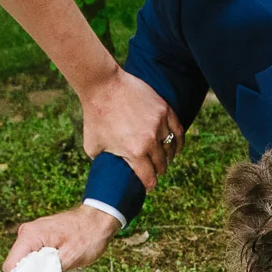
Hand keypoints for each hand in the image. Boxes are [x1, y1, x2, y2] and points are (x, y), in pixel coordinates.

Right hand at [3, 204, 119, 271]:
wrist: (99, 218)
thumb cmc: (88, 236)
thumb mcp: (70, 258)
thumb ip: (50, 271)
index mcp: (30, 236)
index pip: (10, 265)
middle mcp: (26, 233)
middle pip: (17, 263)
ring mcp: (33, 233)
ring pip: (26, 260)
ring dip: (37, 270)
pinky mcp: (40, 236)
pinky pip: (34, 255)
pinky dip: (42, 264)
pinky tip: (55, 268)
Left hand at [80, 67, 183, 190]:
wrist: (102, 85)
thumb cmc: (95, 116)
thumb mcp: (92, 146)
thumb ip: (103, 160)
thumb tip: (108, 170)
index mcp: (134, 152)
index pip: (149, 177)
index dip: (149, 184)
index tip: (148, 185)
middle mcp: (150, 140)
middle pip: (161, 164)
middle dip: (158, 171)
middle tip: (154, 171)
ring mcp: (159, 124)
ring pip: (170, 148)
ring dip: (168, 156)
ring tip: (165, 158)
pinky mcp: (164, 110)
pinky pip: (178, 130)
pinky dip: (178, 141)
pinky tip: (176, 146)